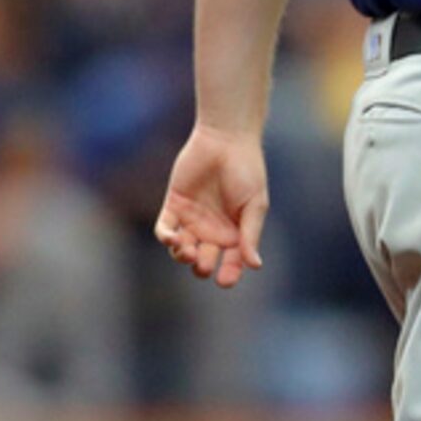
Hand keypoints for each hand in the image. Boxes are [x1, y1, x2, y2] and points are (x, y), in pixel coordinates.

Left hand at [155, 123, 268, 287]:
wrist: (226, 140)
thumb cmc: (247, 171)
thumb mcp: (255, 205)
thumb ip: (251, 235)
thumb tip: (255, 265)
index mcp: (235, 234)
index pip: (230, 263)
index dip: (228, 274)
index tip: (225, 280)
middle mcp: (212, 231)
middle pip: (202, 261)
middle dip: (201, 267)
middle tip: (202, 261)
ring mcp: (192, 220)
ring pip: (181, 250)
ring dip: (182, 256)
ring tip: (187, 250)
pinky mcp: (174, 206)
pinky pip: (165, 229)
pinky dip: (166, 238)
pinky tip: (172, 238)